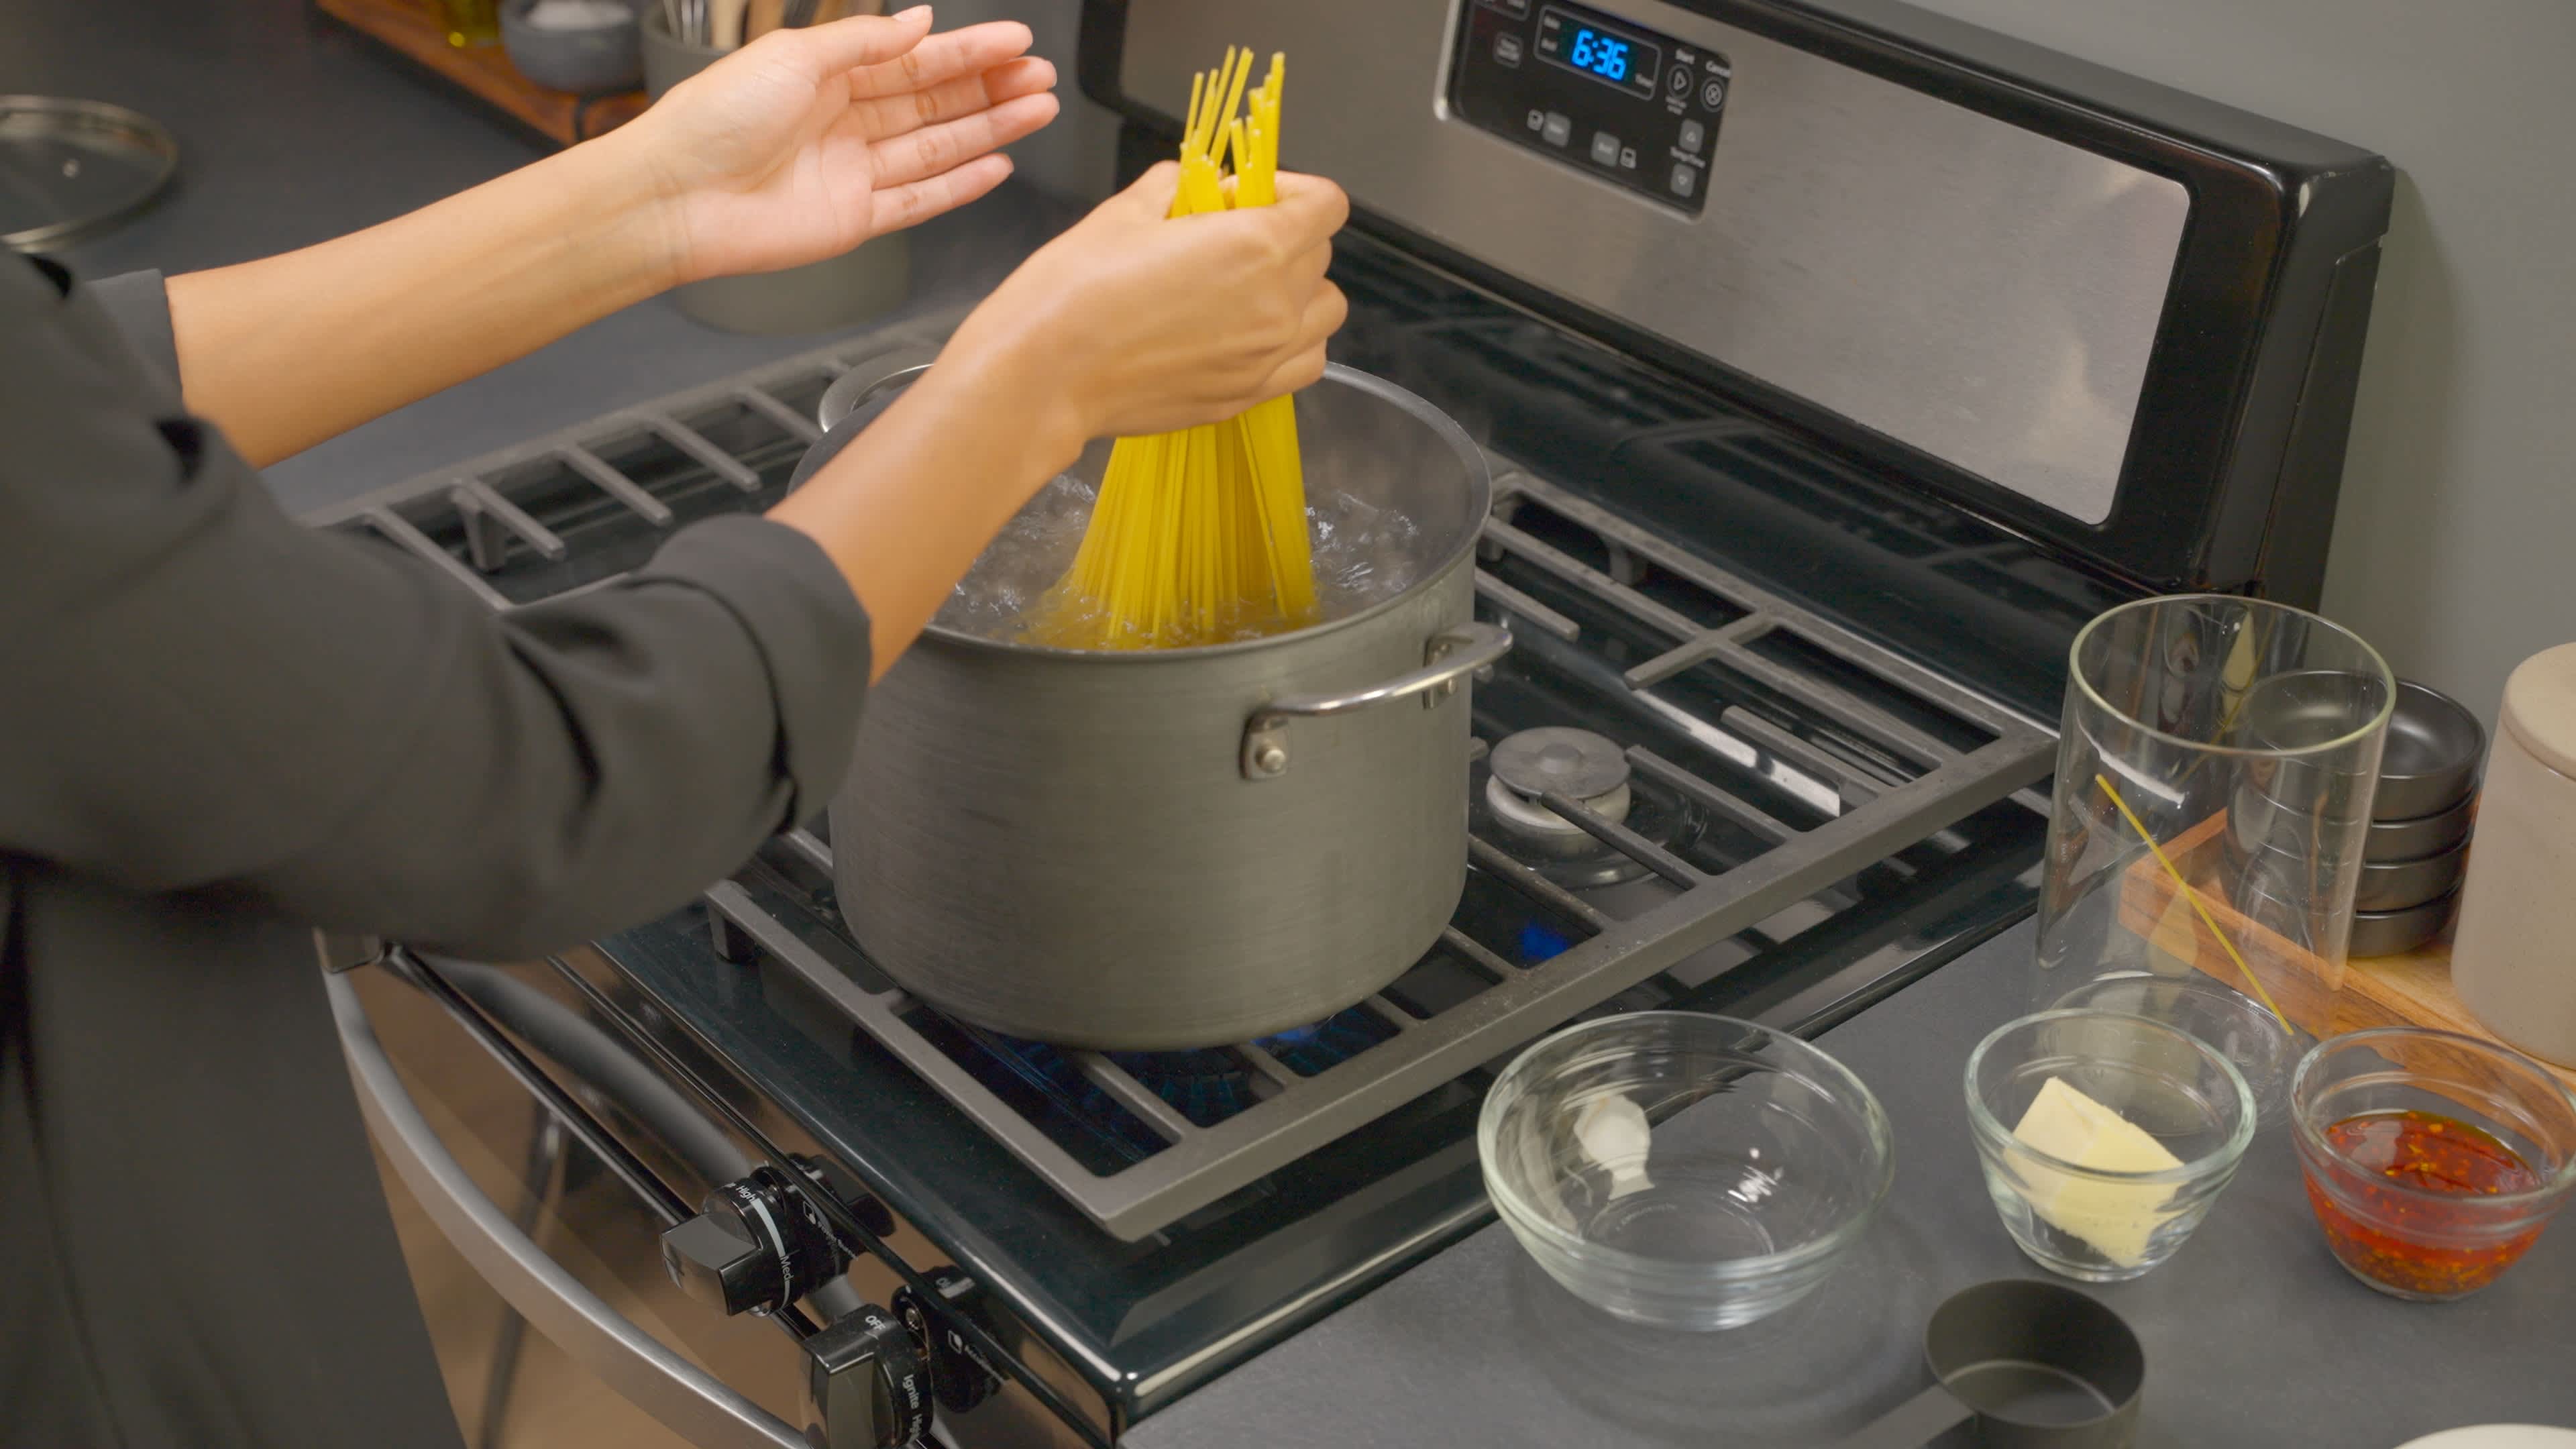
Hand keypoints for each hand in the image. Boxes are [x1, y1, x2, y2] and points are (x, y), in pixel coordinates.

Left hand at [618, 7, 1059, 282]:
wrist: (675, 196)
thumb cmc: (714, 118)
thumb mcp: (793, 55)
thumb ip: (864, 41)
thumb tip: (920, 22)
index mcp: (827, 78)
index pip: (914, 61)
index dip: (968, 51)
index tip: (1015, 43)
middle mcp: (844, 124)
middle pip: (934, 103)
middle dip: (990, 89)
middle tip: (1040, 78)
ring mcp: (853, 174)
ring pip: (937, 148)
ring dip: (989, 130)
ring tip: (1037, 111)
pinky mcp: (855, 221)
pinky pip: (919, 201)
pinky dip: (960, 185)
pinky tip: (997, 167)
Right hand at [942, 162, 1350, 450]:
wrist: (1043, 375)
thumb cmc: (1076, 287)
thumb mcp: (1125, 211)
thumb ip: (1178, 187)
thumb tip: (1200, 186)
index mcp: (1257, 244)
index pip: (1327, 205)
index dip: (1298, 191)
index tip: (1258, 195)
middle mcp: (1278, 304)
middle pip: (1322, 257)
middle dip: (1288, 237)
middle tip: (1232, 240)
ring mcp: (1266, 358)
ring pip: (1326, 315)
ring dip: (1301, 294)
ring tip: (1250, 291)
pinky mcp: (1246, 397)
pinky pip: (1305, 364)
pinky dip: (1293, 344)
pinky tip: (1249, 335)